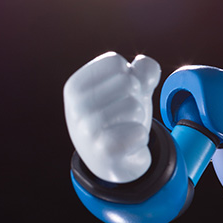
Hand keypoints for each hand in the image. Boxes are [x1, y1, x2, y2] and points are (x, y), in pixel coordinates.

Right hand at [64, 52, 160, 182]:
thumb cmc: (119, 116)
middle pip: (128, 82)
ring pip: (134, 106)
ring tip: (125, 129)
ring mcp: (88, 131)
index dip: (129, 77)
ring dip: (138, 119)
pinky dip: (141, 137)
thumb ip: (142, 71)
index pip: (115, 62)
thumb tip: (147, 66)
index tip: (120, 95)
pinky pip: (139, 132)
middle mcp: (76, 107)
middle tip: (124, 116)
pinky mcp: (105, 153)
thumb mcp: (131, 88)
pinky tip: (128, 145)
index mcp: (75, 86)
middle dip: (135, 98)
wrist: (111, 160)